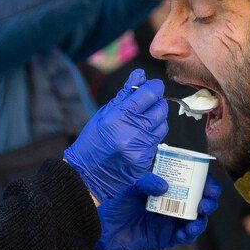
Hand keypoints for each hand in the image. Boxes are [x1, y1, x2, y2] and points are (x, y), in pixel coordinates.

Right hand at [63, 70, 166, 205]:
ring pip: (163, 125)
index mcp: (119, 117)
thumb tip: (140, 75)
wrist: (86, 174)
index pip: (148, 95)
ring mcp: (140, 148)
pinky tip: (138, 138)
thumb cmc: (92, 142)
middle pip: (160, 109)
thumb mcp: (104, 114)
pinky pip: (156, 142)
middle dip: (158, 103)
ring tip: (143, 121)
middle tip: (149, 104)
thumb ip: (125, 95)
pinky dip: (151, 136)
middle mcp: (132, 132)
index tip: (155, 86)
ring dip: (157, 120)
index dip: (155, 88)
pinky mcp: (144, 161)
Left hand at [95, 174, 219, 249]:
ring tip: (199, 214)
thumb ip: (145, 181)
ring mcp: (172, 221)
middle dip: (209, 200)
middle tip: (206, 200)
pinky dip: (190, 233)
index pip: (194, 181)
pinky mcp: (167, 237)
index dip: (206, 182)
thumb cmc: (116, 202)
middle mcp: (174, 203)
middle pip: (201, 200)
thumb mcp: (130, 186)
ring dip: (202, 217)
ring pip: (197, 219)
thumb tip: (163, 186)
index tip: (208, 184)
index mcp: (168, 187)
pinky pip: (185, 236)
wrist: (103, 226)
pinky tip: (188, 229)